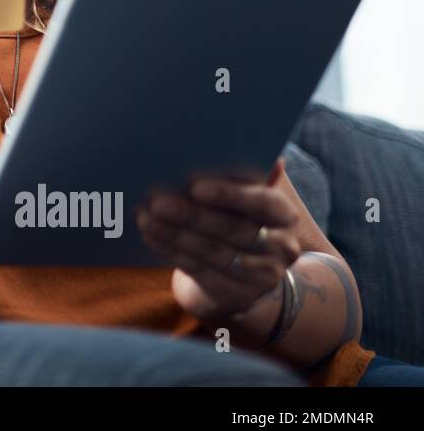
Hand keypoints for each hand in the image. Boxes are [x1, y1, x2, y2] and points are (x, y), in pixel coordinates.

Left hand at [135, 157, 302, 324]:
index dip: (229, 195)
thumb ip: (239, 170)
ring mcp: (264, 278)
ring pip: (213, 252)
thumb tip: (224, 133)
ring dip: (174, 233)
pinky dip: (172, 251)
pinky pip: (200, 271)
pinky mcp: (239, 297)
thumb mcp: (242, 195)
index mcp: (285, 215)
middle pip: (233, 229)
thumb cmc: (234, 218)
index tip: (194, 185)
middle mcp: (283, 248)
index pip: (263, 203)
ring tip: (146, 216)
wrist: (239, 274)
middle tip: (156, 200)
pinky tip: (151, 235)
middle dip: (191, 214)